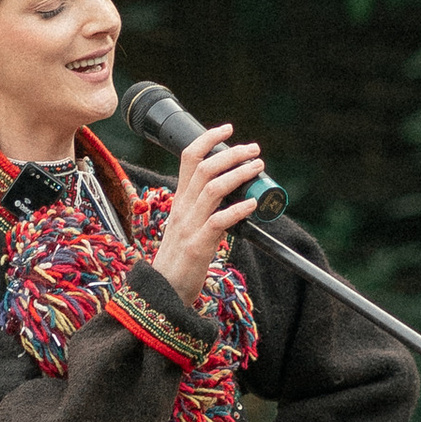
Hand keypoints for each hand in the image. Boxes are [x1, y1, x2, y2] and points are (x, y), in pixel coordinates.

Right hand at [155, 125, 267, 305]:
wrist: (162, 292)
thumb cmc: (179, 260)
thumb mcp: (186, 226)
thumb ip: (203, 209)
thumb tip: (233, 197)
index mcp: (180, 200)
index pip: (189, 158)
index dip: (208, 139)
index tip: (228, 129)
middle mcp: (182, 208)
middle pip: (204, 168)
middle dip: (232, 153)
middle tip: (254, 150)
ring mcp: (189, 226)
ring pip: (213, 189)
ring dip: (239, 174)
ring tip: (258, 168)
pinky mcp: (197, 246)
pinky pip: (219, 222)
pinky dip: (238, 210)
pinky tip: (252, 203)